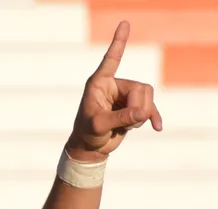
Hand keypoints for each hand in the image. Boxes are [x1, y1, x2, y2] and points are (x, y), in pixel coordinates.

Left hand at [67, 21, 162, 161]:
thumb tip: (142, 112)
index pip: (111, 59)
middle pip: (140, 87)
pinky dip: (153, 117)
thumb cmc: (87, 134)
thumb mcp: (100, 126)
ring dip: (142, 114)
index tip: (125, 23)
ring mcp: (124, 96)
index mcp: (99, 83)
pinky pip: (151, 106)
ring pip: (147, 96)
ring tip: (129, 126)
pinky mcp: (133, 106)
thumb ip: (120, 118)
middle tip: (128, 122)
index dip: (119, 42)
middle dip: (138, 107)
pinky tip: (157, 127)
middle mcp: (113, 86)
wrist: (90, 148)